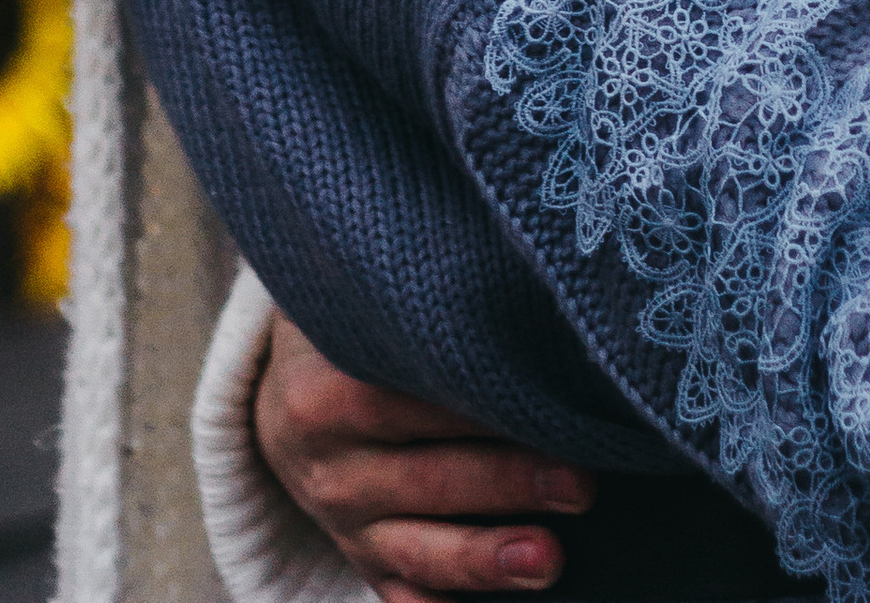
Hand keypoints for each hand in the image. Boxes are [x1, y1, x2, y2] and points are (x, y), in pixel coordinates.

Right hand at [251, 304, 591, 599]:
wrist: (288, 394)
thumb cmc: (351, 332)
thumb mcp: (363, 306)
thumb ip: (420, 309)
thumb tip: (518, 296)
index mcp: (327, 392)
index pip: (415, 399)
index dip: (488, 401)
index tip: (557, 399)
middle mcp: (332, 466)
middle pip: (429, 477)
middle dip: (509, 481)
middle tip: (581, 481)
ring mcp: (344, 524)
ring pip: (418, 551)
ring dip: (486, 559)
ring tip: (549, 558)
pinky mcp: (361, 561)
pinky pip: (400, 596)